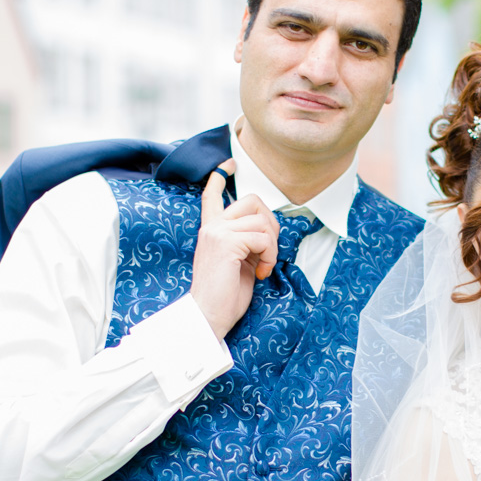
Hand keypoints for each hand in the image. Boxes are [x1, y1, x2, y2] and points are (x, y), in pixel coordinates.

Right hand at [190, 160, 279, 340]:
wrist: (208, 316)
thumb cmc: (223, 296)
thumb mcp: (237, 262)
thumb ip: (245, 242)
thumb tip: (266, 232)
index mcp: (211, 230)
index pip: (211, 195)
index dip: (220, 176)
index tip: (229, 163)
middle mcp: (212, 227)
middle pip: (252, 201)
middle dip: (271, 223)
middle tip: (267, 251)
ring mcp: (218, 233)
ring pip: (262, 220)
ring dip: (272, 245)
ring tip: (263, 266)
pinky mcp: (227, 243)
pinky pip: (264, 238)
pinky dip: (270, 255)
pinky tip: (261, 273)